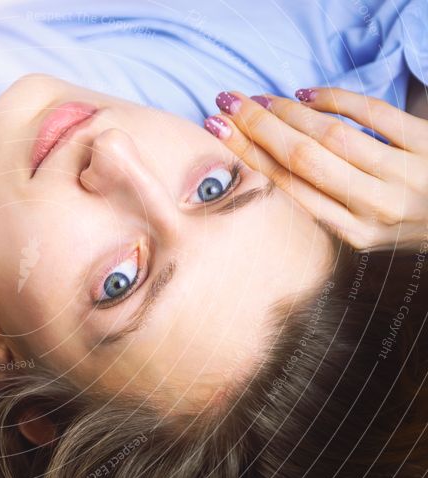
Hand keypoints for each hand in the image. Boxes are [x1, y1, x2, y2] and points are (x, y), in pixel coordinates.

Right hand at [203, 87, 427, 252]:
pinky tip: (307, 94)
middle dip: (259, 128)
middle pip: (303, 159)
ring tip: (261, 100)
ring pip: (332, 136)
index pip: (290, 188)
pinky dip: (335, 99)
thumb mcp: (367, 230)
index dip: (249, 156)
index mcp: (355, 233)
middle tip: (229, 104)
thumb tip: (270, 165)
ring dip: (289, 113)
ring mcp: (404, 174)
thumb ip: (328, 207)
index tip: (219, 131)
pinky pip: (374, 114)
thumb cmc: (411, 221)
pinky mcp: (427, 142)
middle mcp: (376, 207)